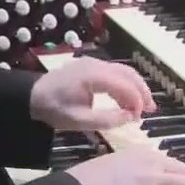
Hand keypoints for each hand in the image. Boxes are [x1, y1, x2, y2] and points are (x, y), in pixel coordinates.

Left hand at [29, 57, 156, 129]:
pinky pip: (114, 72)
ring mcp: (93, 62)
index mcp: (93, 76)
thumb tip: (131, 117)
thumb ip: (107, 120)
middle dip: (142, 92)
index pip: (124, 85)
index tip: (141, 117)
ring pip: (123, 71)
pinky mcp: (91, 66)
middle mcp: (96, 64)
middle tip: (151, 110)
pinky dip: (125, 84)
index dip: (137, 101)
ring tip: (142, 106)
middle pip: (128, 74)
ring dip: (135, 87)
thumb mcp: (80, 121)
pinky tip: (126, 99)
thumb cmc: (54, 109)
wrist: (33, 96)